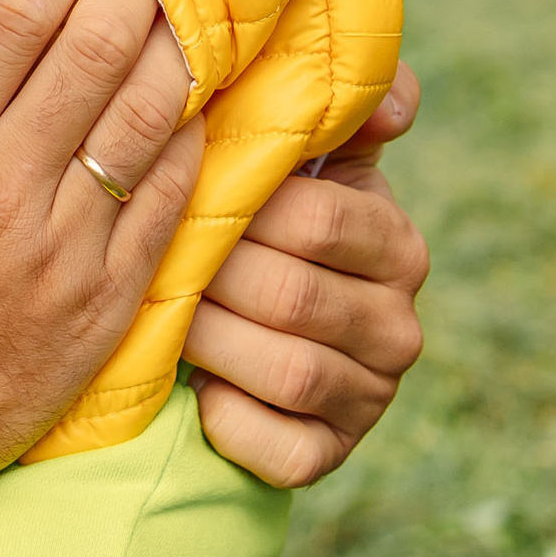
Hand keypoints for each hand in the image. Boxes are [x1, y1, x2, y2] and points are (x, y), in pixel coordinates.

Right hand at [0, 0, 204, 556]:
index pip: (14, 21)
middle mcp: (0, 191)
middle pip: (94, 50)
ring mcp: (63, 249)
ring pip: (146, 116)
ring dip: (171, 48)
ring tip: (179, 7)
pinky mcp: (106, 302)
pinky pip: (170, 201)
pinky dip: (188, 143)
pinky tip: (191, 107)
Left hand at [184, 60, 428, 486]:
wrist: (239, 328)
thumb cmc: (257, 221)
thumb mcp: (297, 159)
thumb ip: (337, 109)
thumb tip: (395, 100)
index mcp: (398, 244)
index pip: (319, 219)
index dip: (239, 211)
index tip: (184, 197)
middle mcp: (400, 326)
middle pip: (293, 296)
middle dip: (211, 277)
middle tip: (155, 259)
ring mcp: (371, 398)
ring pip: (288, 370)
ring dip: (211, 342)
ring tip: (166, 314)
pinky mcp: (329, 456)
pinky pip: (281, 450)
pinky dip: (230, 421)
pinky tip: (196, 390)